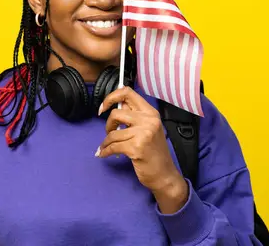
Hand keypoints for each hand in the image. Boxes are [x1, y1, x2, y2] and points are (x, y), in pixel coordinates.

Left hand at [95, 86, 188, 213]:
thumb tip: (115, 104)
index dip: (111, 97)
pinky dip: (105, 151)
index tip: (103, 107)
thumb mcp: (148, 129)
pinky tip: (103, 154)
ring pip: (113, 133)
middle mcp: (148, 120)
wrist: (164, 175)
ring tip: (106, 147)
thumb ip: (133, 116)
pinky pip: (112, 146)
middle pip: (116, 113)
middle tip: (109, 132)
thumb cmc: (154, 152)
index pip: (127, 93)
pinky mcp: (136, 148)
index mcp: (151, 112)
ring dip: (105, 142)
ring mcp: (143, 134)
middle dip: (108, 124)